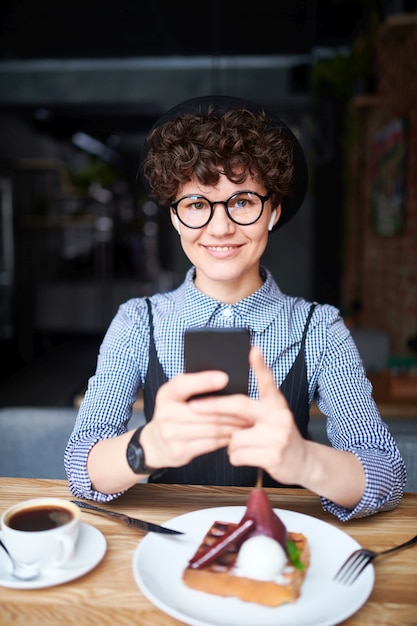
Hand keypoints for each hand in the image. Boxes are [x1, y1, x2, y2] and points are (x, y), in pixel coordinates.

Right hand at [140, 368, 250, 469]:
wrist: (153, 443)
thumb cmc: (172, 412)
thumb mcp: (175, 396)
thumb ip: (193, 386)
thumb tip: (224, 379)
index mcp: (167, 394)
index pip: (184, 385)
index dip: (204, 381)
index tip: (225, 377)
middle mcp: (166, 413)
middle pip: (205, 411)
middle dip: (230, 410)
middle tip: (249, 407)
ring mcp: (171, 434)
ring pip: (211, 429)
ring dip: (232, 425)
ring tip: (247, 421)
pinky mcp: (179, 451)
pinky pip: (210, 444)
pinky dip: (226, 439)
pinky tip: (235, 434)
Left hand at [186, 346, 308, 485]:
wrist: (302, 461)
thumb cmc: (275, 434)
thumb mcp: (269, 416)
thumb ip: (251, 408)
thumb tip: (219, 400)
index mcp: (276, 402)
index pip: (267, 381)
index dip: (260, 365)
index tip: (253, 350)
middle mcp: (280, 416)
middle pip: (240, 405)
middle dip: (214, 405)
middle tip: (193, 405)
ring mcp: (278, 436)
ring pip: (234, 437)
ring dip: (231, 443)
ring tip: (243, 444)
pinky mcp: (274, 456)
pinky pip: (238, 454)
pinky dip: (236, 457)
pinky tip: (247, 456)